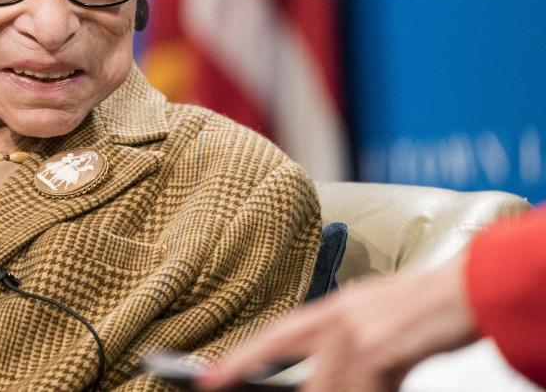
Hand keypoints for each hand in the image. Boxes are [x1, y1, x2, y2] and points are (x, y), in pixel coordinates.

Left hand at [196, 253, 477, 391]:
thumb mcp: (371, 312)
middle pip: (284, 355)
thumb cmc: (424, 302)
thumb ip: (343, 334)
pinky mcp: (379, 352)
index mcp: (332, 310)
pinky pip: (360, 390)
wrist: (463, 291)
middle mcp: (336, 321)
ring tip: (343, 387)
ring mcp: (355, 336)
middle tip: (216, 384)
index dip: (241, 358)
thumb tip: (328, 359)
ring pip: (323, 386)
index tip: (209, 377)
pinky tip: (372, 390)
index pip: (275, 337)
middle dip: (246, 370)